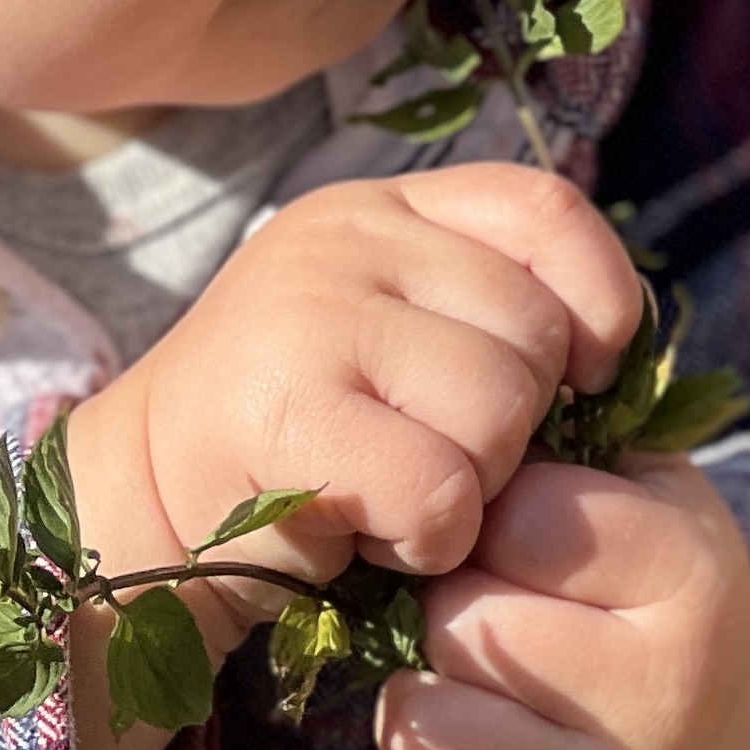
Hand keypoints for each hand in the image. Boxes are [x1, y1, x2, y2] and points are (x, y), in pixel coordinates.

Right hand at [62, 168, 644, 749]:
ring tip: (398, 493)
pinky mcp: (286, 410)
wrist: (138, 513)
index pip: (545, 211)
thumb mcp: (386, 337)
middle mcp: (342, 241)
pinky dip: (429, 538)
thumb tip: (611, 351)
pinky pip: (441, 488)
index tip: (580, 377)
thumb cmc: (289, 444)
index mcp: (377, 210)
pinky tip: (372, 532)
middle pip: (534, 330)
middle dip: (517, 426)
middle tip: (435, 460)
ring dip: (473, 488)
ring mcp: (308, 316)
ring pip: (498, 411)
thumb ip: (478, 309)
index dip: (598, 299)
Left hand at [358, 458, 749, 749]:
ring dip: (414, 706)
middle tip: (493, 612)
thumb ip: (549, 442)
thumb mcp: (631, 478)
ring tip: (463, 690)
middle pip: (461, 628)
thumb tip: (442, 434)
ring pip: (426, 736)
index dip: (484, 514)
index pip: (515, 518)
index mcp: (690, 576)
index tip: (514, 529)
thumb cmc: (633, 565)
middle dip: (445, 607)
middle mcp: (662, 700)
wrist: (709, 703)